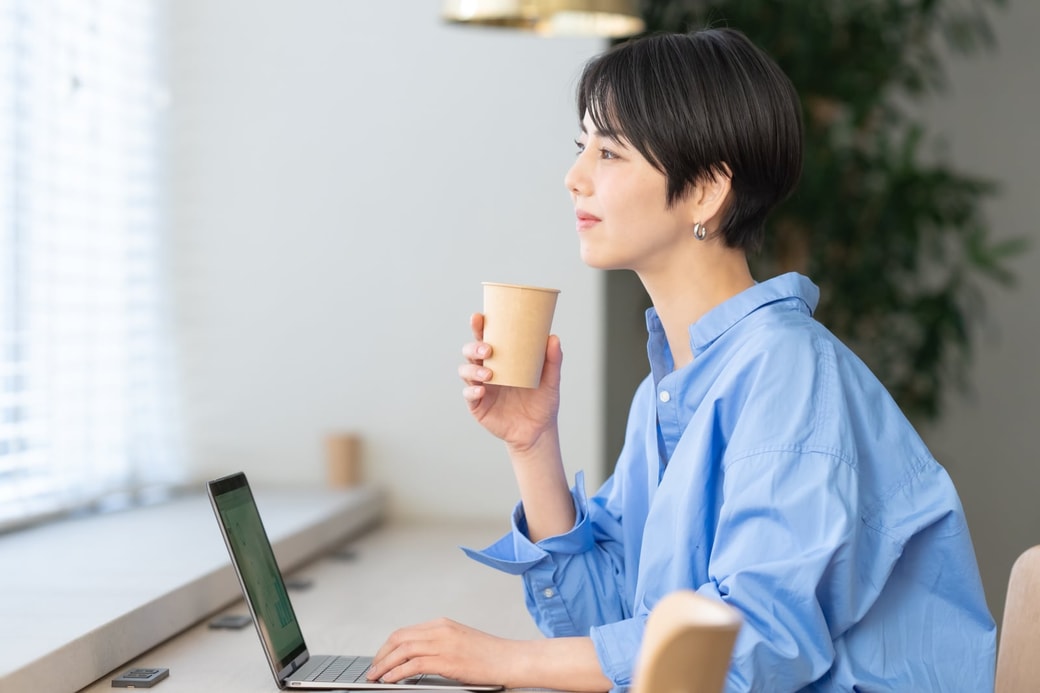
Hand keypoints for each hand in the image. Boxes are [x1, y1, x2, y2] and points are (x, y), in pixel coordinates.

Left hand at [367, 618, 515, 685]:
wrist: (510, 659)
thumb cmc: (490, 655)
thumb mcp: (460, 642)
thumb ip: (439, 644)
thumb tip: (416, 657)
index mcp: (442, 624)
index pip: (405, 632)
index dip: (388, 646)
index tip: (380, 658)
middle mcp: (440, 630)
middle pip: (399, 638)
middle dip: (381, 654)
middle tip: (373, 669)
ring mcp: (444, 644)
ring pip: (403, 650)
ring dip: (385, 664)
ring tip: (376, 676)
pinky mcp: (447, 660)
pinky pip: (414, 664)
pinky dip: (398, 672)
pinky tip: (391, 679)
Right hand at [459, 313, 562, 452]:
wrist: (539, 431)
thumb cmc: (542, 402)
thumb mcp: (551, 380)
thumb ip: (553, 360)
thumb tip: (553, 338)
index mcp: (502, 359)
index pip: (487, 338)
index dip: (479, 327)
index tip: (479, 317)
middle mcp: (488, 370)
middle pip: (470, 352)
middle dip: (474, 347)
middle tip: (488, 350)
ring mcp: (481, 387)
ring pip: (465, 371)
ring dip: (473, 369)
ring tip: (489, 374)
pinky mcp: (478, 405)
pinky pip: (469, 395)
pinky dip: (472, 390)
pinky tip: (482, 390)